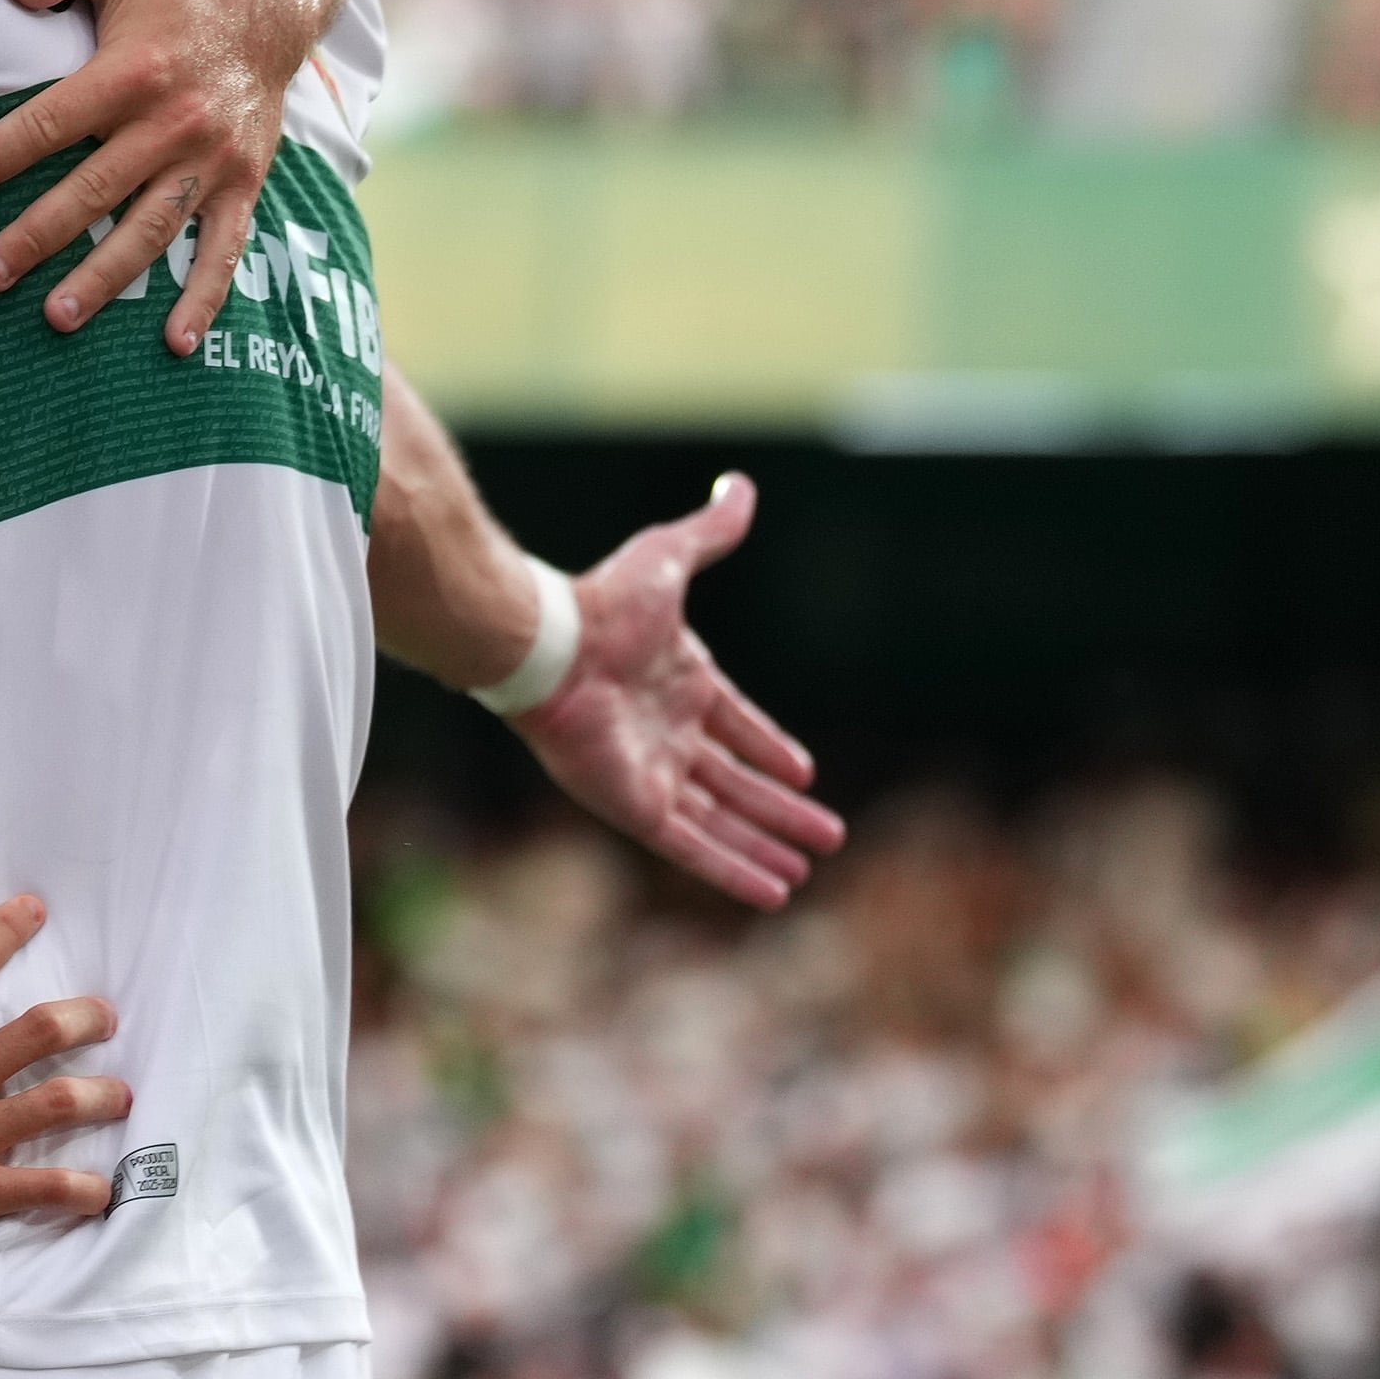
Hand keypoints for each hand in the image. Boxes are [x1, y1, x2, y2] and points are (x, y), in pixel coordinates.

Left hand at [0, 0, 309, 355]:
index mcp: (133, 71)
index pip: (49, 124)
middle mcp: (174, 122)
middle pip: (93, 190)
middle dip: (37, 236)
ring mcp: (212, 157)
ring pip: (151, 230)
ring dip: (105, 278)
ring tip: (56, 317)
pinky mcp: (245, 180)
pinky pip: (224, 248)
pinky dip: (204, 298)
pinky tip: (174, 343)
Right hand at [0, 895, 129, 1272]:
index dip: (0, 934)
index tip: (34, 911)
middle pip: (31, 1034)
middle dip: (79, 1020)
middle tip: (106, 1017)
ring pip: (52, 1103)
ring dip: (97, 1097)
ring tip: (121, 1096)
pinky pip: (41, 1189)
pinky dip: (80, 1191)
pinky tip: (103, 1193)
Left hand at [516, 474, 845, 910]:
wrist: (551, 645)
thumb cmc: (606, 602)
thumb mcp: (670, 557)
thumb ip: (709, 531)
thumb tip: (740, 486)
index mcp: (681, 682)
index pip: (735, 724)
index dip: (769, 748)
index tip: (805, 772)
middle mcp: (668, 733)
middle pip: (734, 781)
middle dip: (779, 809)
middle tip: (828, 835)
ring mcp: (652, 773)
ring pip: (719, 820)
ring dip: (762, 846)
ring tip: (806, 870)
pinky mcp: (637, 806)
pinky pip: (692, 847)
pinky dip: (731, 871)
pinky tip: (771, 892)